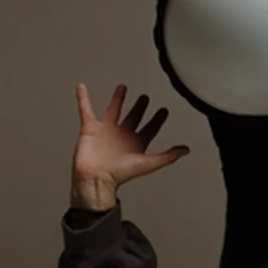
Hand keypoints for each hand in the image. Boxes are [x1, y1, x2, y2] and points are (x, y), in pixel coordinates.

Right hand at [71, 84, 189, 211]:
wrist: (95, 179)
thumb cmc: (119, 175)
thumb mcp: (148, 163)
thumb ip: (168, 156)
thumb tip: (186, 150)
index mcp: (136, 143)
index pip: (151, 127)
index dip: (158, 119)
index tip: (163, 110)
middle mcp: (122, 136)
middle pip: (134, 117)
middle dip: (140, 107)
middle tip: (146, 97)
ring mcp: (106, 131)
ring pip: (113, 110)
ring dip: (118, 99)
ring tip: (123, 87)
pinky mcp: (90, 129)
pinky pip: (86, 110)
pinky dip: (83, 99)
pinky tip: (82, 88)